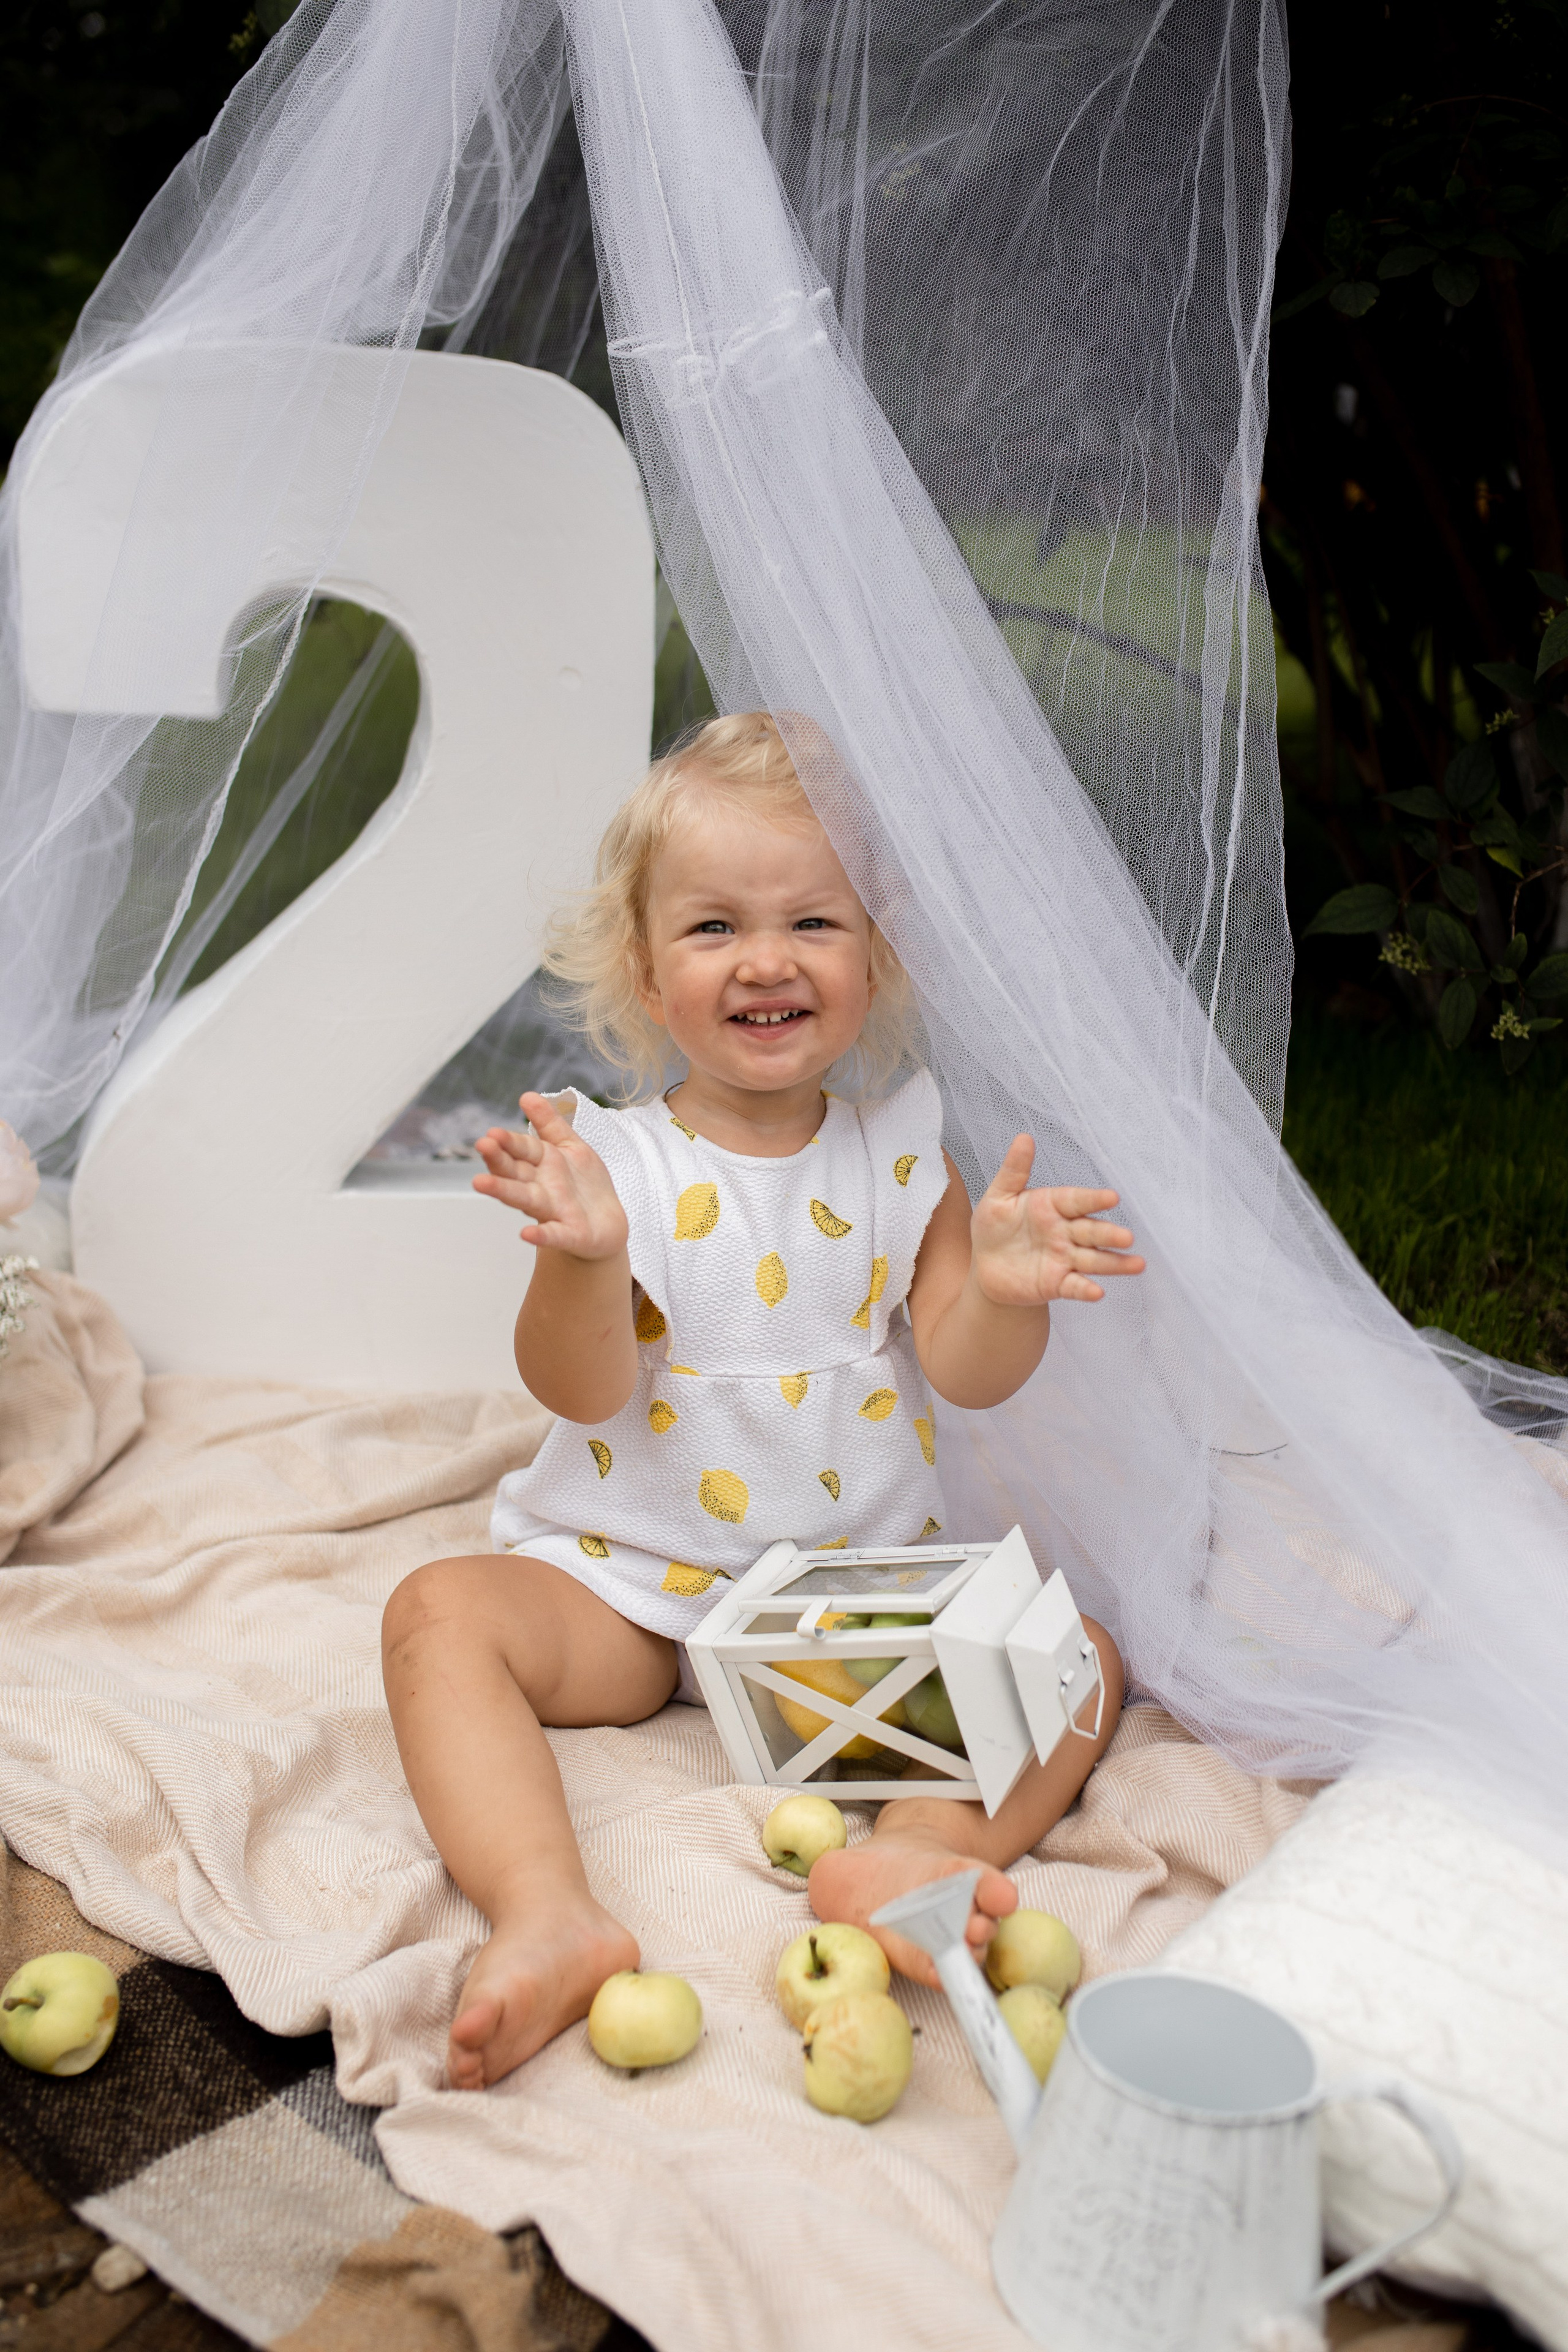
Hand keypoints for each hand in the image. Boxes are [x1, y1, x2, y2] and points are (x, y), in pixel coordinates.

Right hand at [472, 1093, 628, 1261]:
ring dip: (503, 1191)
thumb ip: (550, 1123)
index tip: (492, 1132)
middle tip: (482, 1146)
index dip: (509, 1141)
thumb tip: (526, 1095)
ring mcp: (552, 1211)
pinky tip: (526, 1233)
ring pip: (524, 1199)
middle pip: (515, 1172)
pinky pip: (553, 1234)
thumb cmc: (583, 1184)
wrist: (606, 1225)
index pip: (522, 1149)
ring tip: (480, 1184)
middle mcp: (541, 1187)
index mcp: (542, 1164)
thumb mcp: (571, 1147)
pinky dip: (541, 1235)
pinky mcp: (568, 1234)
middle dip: (499, 1160)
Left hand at [970, 1137, 1144, 1305]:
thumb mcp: (998, 1197)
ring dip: (1115, 1263)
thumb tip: (1024, 1138)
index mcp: (1052, 1206)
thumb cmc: (994, 1227)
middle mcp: (1065, 1232)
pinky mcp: (1058, 1284)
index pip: (1077, 1201)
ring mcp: (1064, 1259)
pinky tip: (1098, 1292)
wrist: (986, 1267)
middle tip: (1127, 1237)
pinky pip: (1075, 1286)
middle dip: (1110, 1234)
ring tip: (1137, 1264)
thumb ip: (1014, 1170)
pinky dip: (1086, 1289)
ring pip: (1094, 1260)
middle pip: (1092, 1231)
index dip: (1093, 1199)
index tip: (1112, 1197)